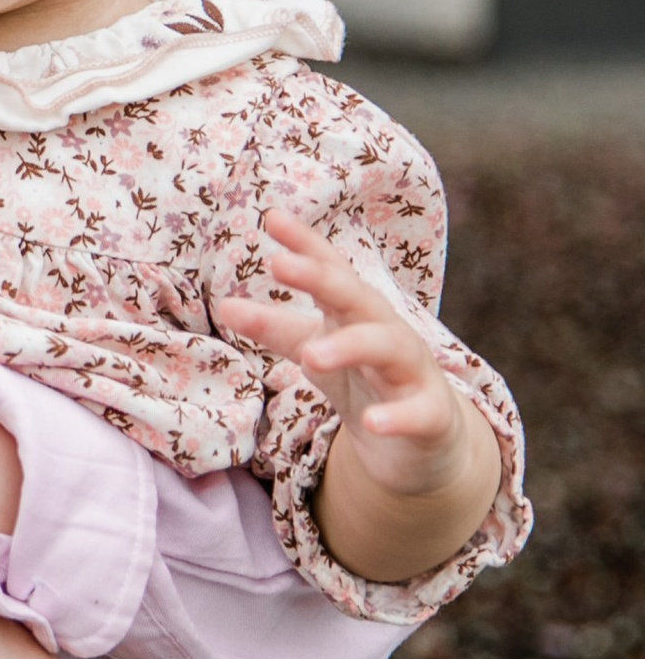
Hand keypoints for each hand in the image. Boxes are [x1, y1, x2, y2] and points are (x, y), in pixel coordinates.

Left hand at [223, 210, 501, 587]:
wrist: (423, 441)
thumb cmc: (364, 382)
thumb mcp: (316, 351)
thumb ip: (276, 330)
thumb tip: (226, 306)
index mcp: (356, 313)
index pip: (331, 271)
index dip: (306, 244)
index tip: (271, 217)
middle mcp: (387, 331)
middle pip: (357, 296)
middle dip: (322, 278)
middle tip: (278, 263)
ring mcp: (413, 371)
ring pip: (389, 346)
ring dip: (351, 346)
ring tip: (310, 356)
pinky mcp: (432, 415)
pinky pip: (418, 412)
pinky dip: (398, 416)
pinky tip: (374, 422)